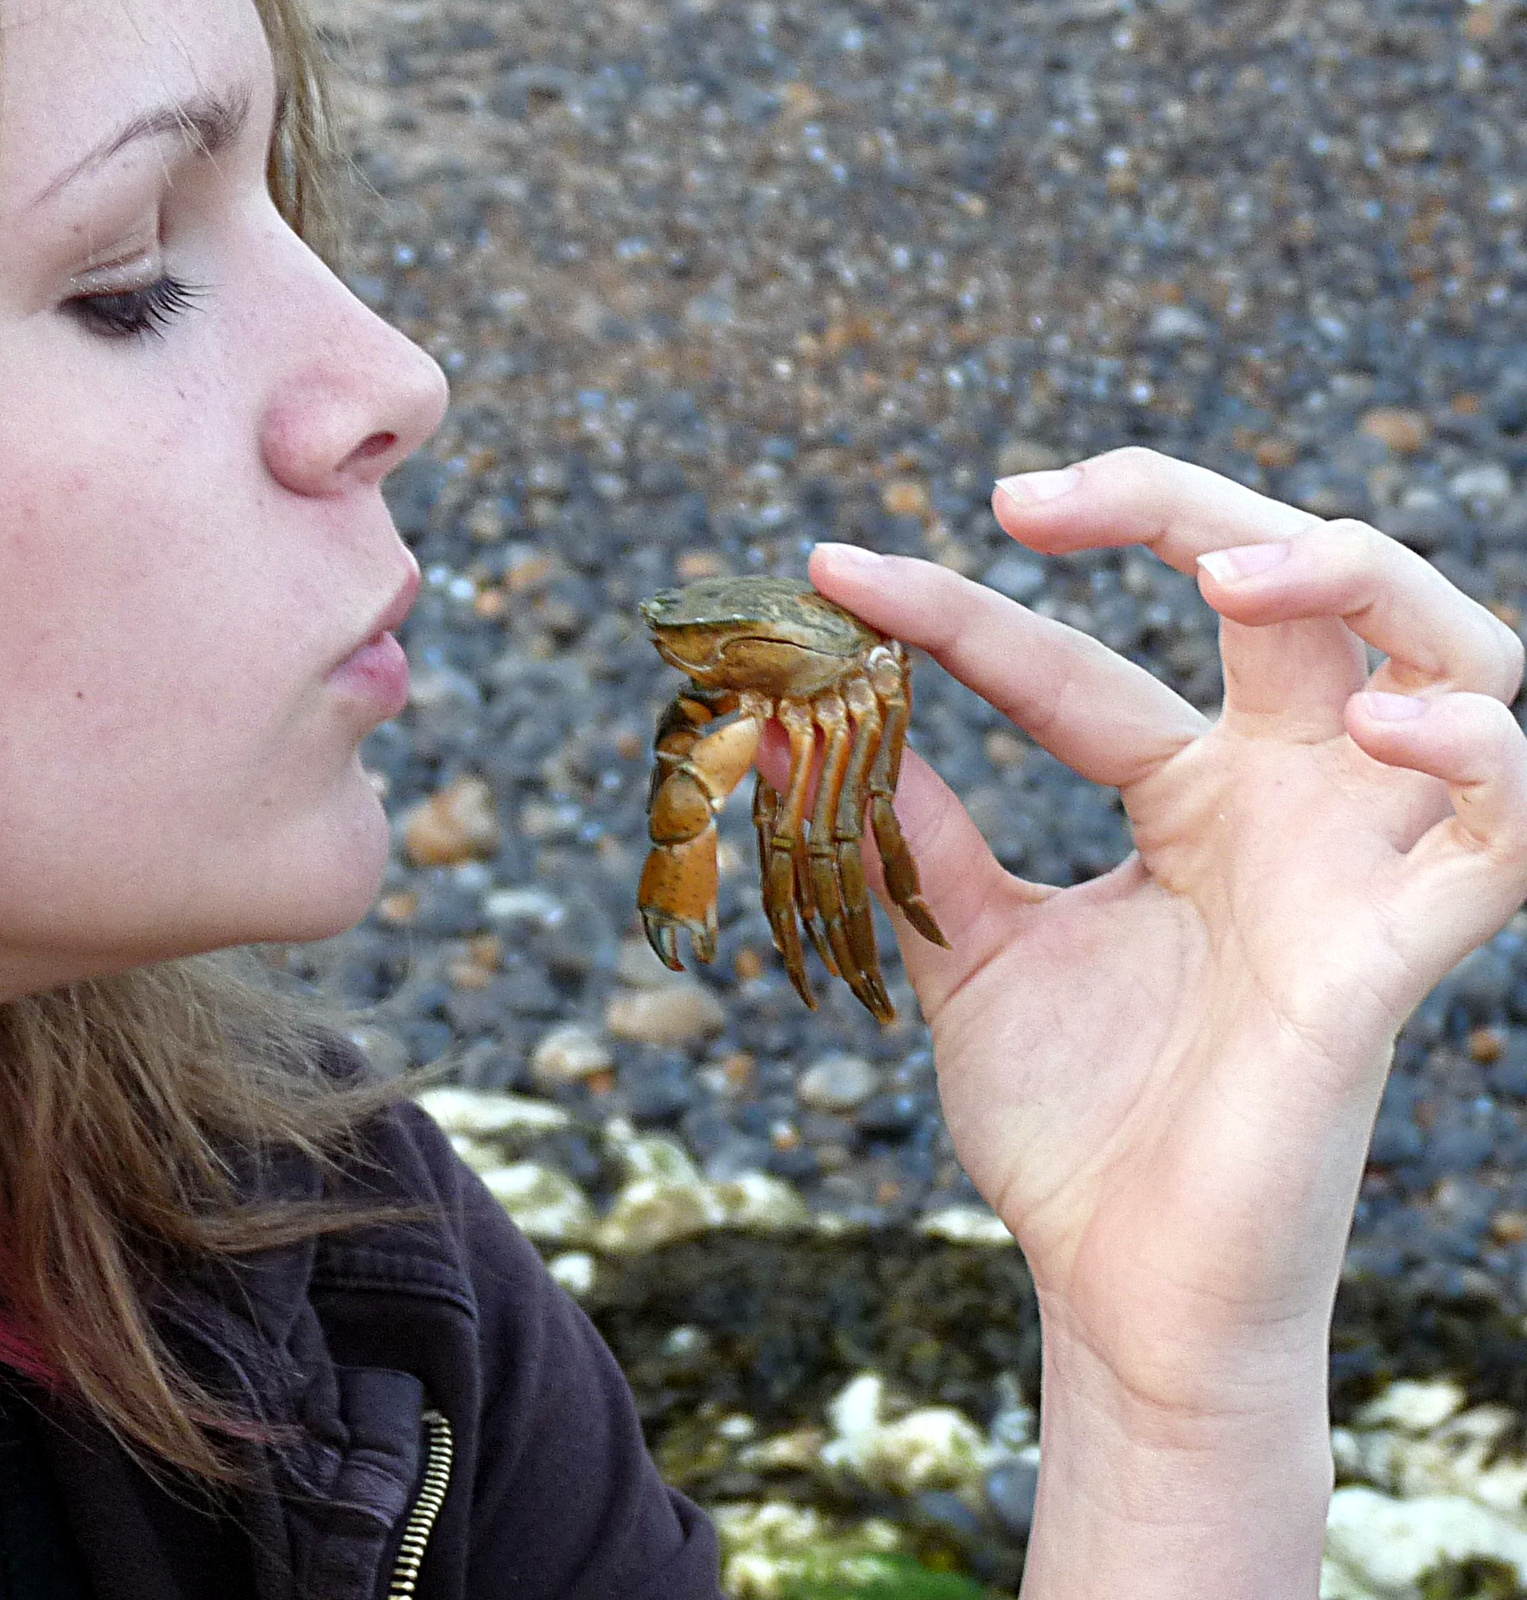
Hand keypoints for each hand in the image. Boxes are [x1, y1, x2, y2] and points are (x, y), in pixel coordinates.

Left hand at [807, 447, 1526, 1404]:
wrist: (1122, 1292)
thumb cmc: (1074, 1128)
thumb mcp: (975, 953)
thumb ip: (920, 841)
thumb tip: (812, 725)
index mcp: (1188, 799)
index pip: (1071, 666)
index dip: (953, 614)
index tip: (830, 577)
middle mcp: (1283, 803)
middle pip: (1290, 587)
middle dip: (1175, 508)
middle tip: (1022, 497)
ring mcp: (1353, 864)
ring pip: (1444, 653)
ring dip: (1350, 576)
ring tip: (1226, 571)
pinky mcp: (1400, 954)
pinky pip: (1504, 827)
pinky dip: (1474, 755)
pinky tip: (1381, 725)